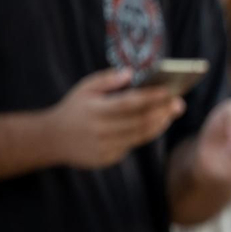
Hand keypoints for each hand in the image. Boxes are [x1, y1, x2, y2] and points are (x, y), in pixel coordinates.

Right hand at [48, 67, 183, 168]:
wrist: (51, 139)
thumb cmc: (74, 109)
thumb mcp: (84, 89)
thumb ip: (106, 79)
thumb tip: (131, 73)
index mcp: (94, 110)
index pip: (129, 103)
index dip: (151, 97)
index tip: (169, 90)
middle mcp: (100, 130)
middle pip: (140, 122)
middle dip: (163, 112)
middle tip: (179, 103)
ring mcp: (104, 147)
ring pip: (140, 136)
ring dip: (159, 124)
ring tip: (170, 113)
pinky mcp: (107, 158)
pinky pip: (131, 146)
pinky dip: (144, 134)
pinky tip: (153, 124)